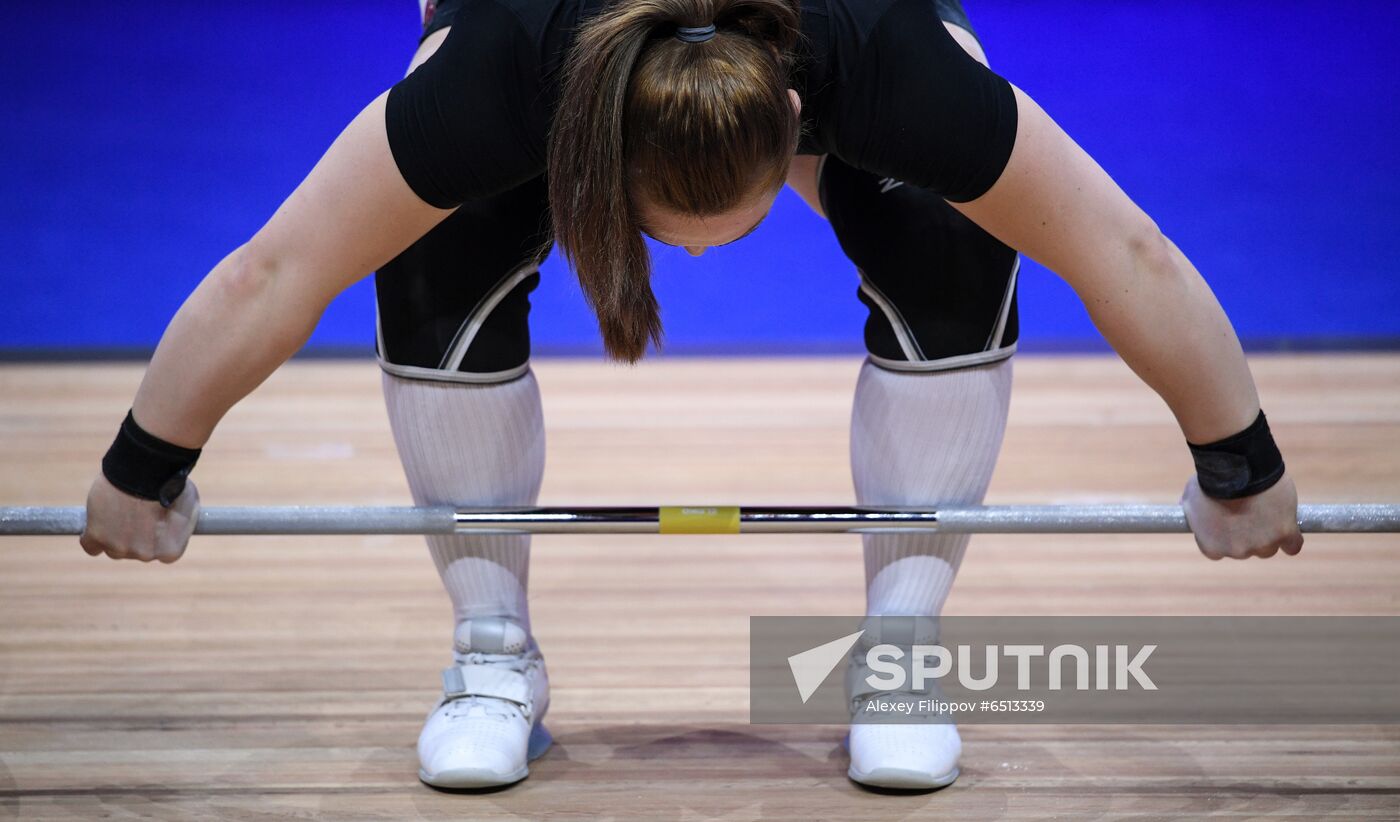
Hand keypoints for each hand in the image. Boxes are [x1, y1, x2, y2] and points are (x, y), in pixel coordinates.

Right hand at [79, 473, 199, 562]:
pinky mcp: (97, 537)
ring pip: (113, 548)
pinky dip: (92, 537)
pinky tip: (97, 523)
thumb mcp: (190, 506)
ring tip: (120, 510)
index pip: (160, 553)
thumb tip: (175, 528)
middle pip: (135, 551)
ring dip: (115, 535)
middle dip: (136, 535)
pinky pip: (90, 546)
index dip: (156, 536)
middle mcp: (145, 555)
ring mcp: (120, 548)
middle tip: (136, 512)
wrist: (146, 469)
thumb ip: (182, 526)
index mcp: (170, 551)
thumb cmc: (171, 482)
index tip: (153, 521)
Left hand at [1181, 471, 1302, 559]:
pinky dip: (1292, 539)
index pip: (1221, 549)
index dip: (1227, 535)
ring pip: (1269, 547)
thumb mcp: (1191, 496)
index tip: (1230, 522)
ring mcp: (1262, 544)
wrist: (1237, 469)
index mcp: (1212, 547)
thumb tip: (1182, 509)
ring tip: (1267, 512)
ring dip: (1270, 534)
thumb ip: (1190, 509)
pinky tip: (1290, 530)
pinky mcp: (1285, 534)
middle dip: (1248, 534)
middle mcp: (1237, 552)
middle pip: (1247, 549)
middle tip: (1249, 511)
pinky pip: (1293, 546)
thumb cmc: (1211, 480)